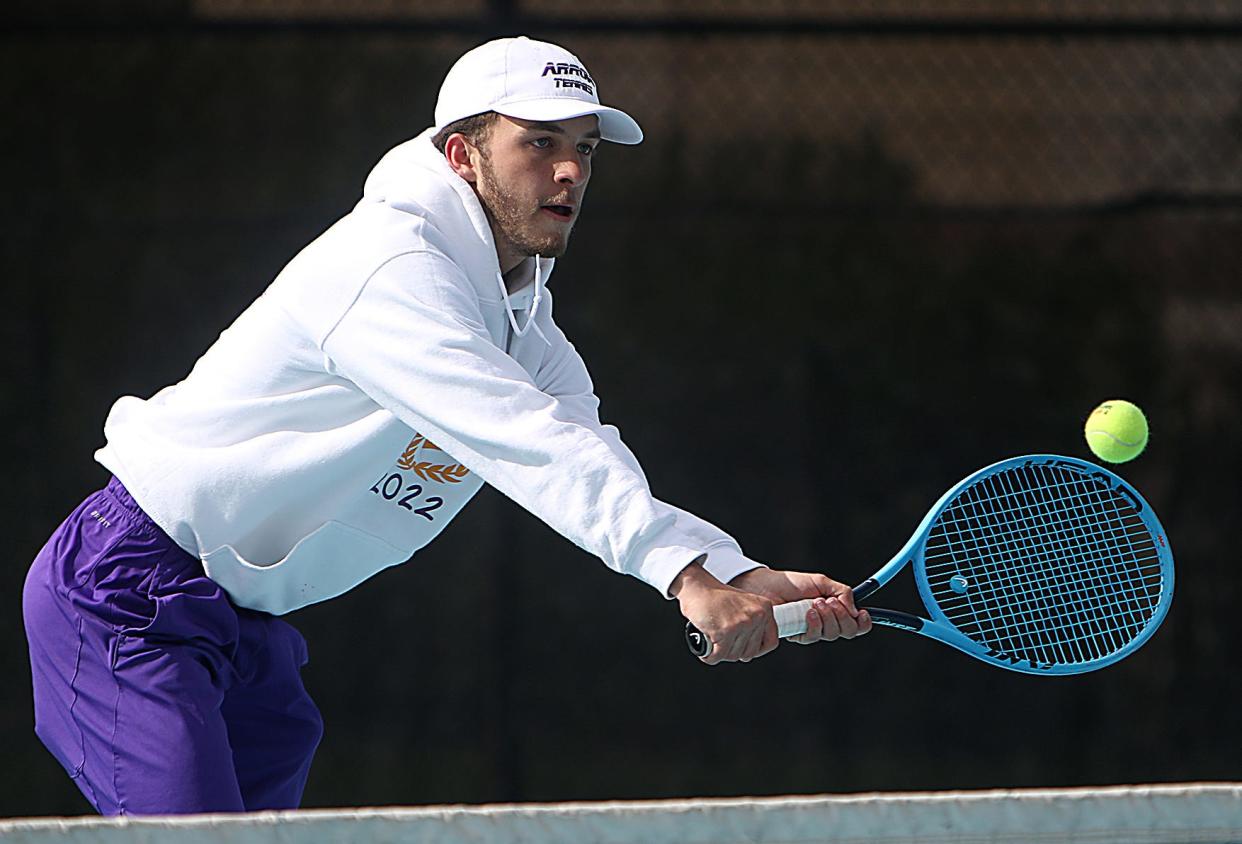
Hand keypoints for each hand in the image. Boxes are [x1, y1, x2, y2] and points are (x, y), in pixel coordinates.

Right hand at [671, 561, 777, 664]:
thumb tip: (753, 651)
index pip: (771, 643)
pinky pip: (718, 656)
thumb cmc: (716, 597)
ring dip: (720, 653)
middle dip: (734, 651)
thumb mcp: (745, 605)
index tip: (745, 648)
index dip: (756, 650)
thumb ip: (754, 623)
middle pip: (750, 653)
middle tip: (724, 642)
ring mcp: (741, 623)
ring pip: (733, 656)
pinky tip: (706, 648)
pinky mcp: (725, 631)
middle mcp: (756, 616)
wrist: (697, 587)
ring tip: (714, 640)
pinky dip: (709, 656)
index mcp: (764, 609)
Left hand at [729, 568, 871, 644]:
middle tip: (830, 602)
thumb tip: (856, 610)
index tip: (863, 613)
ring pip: (832, 634)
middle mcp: (824, 623)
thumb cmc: (790, 583)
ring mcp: (811, 631)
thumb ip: (842, 592)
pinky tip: (808, 612)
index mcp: (833, 610)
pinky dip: (815, 623)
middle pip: (847, 631)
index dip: (863, 623)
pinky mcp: (797, 636)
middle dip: (843, 616)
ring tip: (815, 603)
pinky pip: (814, 636)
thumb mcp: (820, 582)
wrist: (764, 586)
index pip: (855, 624)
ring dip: (828, 617)